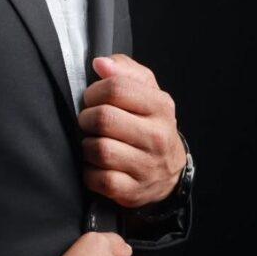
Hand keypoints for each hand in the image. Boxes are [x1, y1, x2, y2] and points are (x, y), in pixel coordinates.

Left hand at [78, 54, 186, 208]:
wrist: (169, 169)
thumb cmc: (148, 123)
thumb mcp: (145, 90)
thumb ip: (123, 69)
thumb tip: (100, 63)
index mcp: (160, 106)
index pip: (116, 88)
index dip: (94, 91)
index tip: (92, 98)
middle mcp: (157, 137)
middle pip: (104, 119)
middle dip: (87, 118)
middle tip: (89, 121)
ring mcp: (147, 167)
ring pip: (99, 150)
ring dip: (87, 145)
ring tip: (94, 142)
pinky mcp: (133, 191)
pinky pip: (99, 179)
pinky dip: (89, 172)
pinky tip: (96, 165)